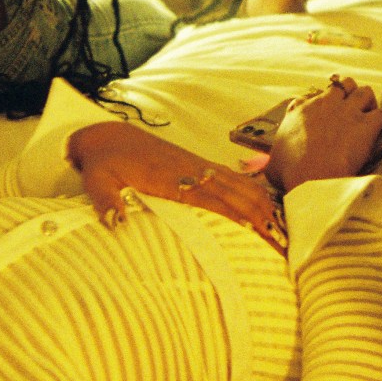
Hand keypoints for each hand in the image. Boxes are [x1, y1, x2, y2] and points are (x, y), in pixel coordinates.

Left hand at [66, 120, 287, 254]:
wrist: (109, 136)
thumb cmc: (104, 162)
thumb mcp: (97, 180)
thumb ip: (106, 201)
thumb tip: (117, 224)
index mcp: (170, 177)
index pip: (211, 199)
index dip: (236, 217)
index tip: (258, 234)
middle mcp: (191, 170)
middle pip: (236, 194)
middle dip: (261, 218)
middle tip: (283, 244)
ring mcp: (199, 167)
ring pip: (240, 186)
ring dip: (263, 208)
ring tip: (283, 232)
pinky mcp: (199, 166)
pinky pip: (234, 180)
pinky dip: (254, 194)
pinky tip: (267, 209)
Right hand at [267, 75, 381, 192]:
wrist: (312, 177)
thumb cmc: (291, 172)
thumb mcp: (273, 162)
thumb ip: (274, 157)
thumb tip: (268, 166)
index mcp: (302, 111)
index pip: (312, 96)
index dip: (321, 103)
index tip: (324, 113)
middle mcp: (326, 105)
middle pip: (343, 85)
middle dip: (349, 94)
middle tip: (352, 109)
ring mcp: (348, 113)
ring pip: (365, 91)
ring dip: (369, 102)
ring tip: (370, 113)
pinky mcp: (367, 125)